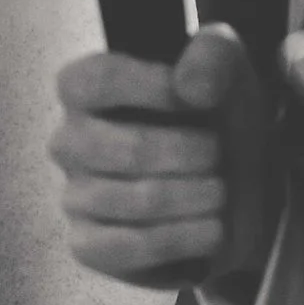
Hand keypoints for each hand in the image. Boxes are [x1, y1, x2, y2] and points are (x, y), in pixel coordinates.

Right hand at [54, 24, 277, 290]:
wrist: (234, 190)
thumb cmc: (215, 119)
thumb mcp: (226, 70)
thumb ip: (213, 58)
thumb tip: (189, 85)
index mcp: (85, 89)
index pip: (97, 81)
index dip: (153, 89)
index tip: (201, 101)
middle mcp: (69, 141)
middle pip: (126, 149)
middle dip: (190, 154)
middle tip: (221, 155)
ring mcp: (75, 196)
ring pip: (136, 201)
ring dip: (196, 197)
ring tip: (222, 191)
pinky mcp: (88, 246)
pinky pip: (129, 246)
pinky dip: (183, 237)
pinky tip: (212, 228)